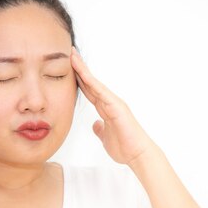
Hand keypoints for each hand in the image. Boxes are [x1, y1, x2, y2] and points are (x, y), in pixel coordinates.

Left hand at [71, 46, 156, 165]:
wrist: (138, 155)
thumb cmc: (125, 147)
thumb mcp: (106, 137)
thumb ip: (100, 129)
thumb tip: (95, 125)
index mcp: (106, 109)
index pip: (89, 90)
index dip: (79, 79)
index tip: (69, 67)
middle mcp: (109, 103)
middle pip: (90, 83)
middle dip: (79, 68)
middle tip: (70, 53)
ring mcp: (114, 103)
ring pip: (95, 83)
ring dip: (83, 70)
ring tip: (73, 56)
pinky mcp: (117, 107)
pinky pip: (101, 92)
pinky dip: (92, 82)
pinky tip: (83, 74)